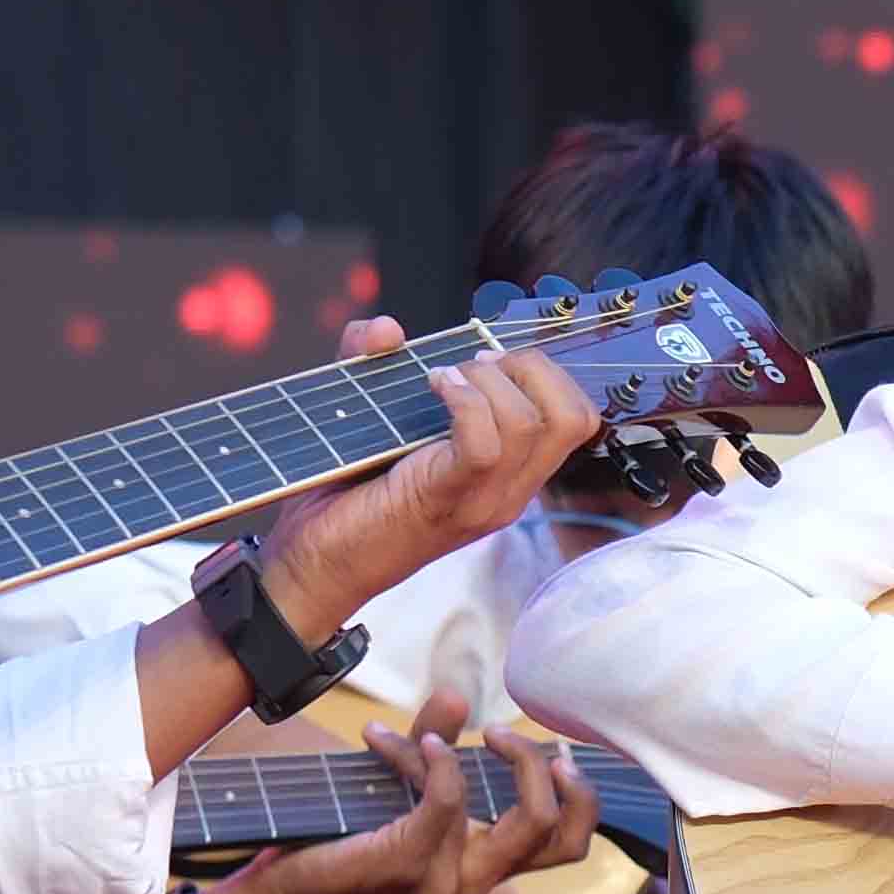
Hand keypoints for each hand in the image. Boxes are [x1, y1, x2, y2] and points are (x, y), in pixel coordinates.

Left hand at [198, 717, 600, 893]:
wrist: (288, 880)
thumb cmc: (345, 834)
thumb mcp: (401, 781)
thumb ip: (433, 742)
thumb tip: (459, 697)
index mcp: (485, 865)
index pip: (569, 845)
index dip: (580, 796)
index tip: (552, 751)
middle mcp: (476, 880)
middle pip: (559, 835)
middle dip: (541, 771)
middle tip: (503, 736)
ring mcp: (447, 880)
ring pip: (512, 816)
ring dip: (483, 759)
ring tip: (439, 735)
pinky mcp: (412, 863)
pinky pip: (451, 799)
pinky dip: (436, 760)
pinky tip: (402, 741)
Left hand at [254, 314, 601, 633]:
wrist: (314, 563)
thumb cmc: (345, 495)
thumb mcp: (373, 419)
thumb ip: (374, 362)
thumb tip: (387, 330)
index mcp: (509, 478)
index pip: (579, 420)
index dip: (547, 373)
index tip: (491, 361)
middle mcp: (509, 493)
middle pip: (574, 416)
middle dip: (530, 367)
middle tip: (475, 365)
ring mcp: (483, 502)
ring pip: (532, 424)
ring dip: (488, 381)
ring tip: (443, 380)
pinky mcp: (447, 499)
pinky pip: (484, 443)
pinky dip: (462, 400)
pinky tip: (433, 388)